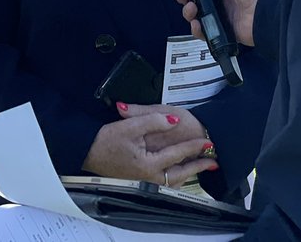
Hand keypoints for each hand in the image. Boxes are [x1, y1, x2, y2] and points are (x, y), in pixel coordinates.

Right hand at [82, 110, 216, 186]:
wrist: (87, 152)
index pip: (178, 154)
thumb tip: (172, 121)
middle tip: (213, 161)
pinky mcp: (139, 177)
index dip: (194, 147)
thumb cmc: (105, 141)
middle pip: (180, 174)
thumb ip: (153, 121)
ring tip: (201, 166)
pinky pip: (164, 179)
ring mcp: (144, 179)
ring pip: (173, 179)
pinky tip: (178, 171)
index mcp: (149, 164)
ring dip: (188, 172)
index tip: (207, 142)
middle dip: (198, 167)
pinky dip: (175, 175)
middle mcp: (149, 176)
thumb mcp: (130, 126)